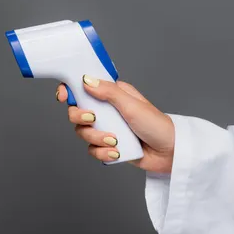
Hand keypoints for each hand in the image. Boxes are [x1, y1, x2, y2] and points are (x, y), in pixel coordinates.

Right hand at [56, 75, 174, 172]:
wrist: (169, 153)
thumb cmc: (157, 125)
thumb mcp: (132, 105)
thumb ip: (108, 92)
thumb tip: (86, 80)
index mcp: (112, 94)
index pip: (83, 88)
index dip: (70, 91)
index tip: (64, 96)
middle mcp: (106, 110)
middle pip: (76, 112)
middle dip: (81, 118)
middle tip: (93, 119)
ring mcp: (106, 128)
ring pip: (83, 132)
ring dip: (96, 138)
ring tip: (115, 141)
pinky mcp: (108, 146)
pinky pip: (92, 149)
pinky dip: (102, 152)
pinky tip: (117, 152)